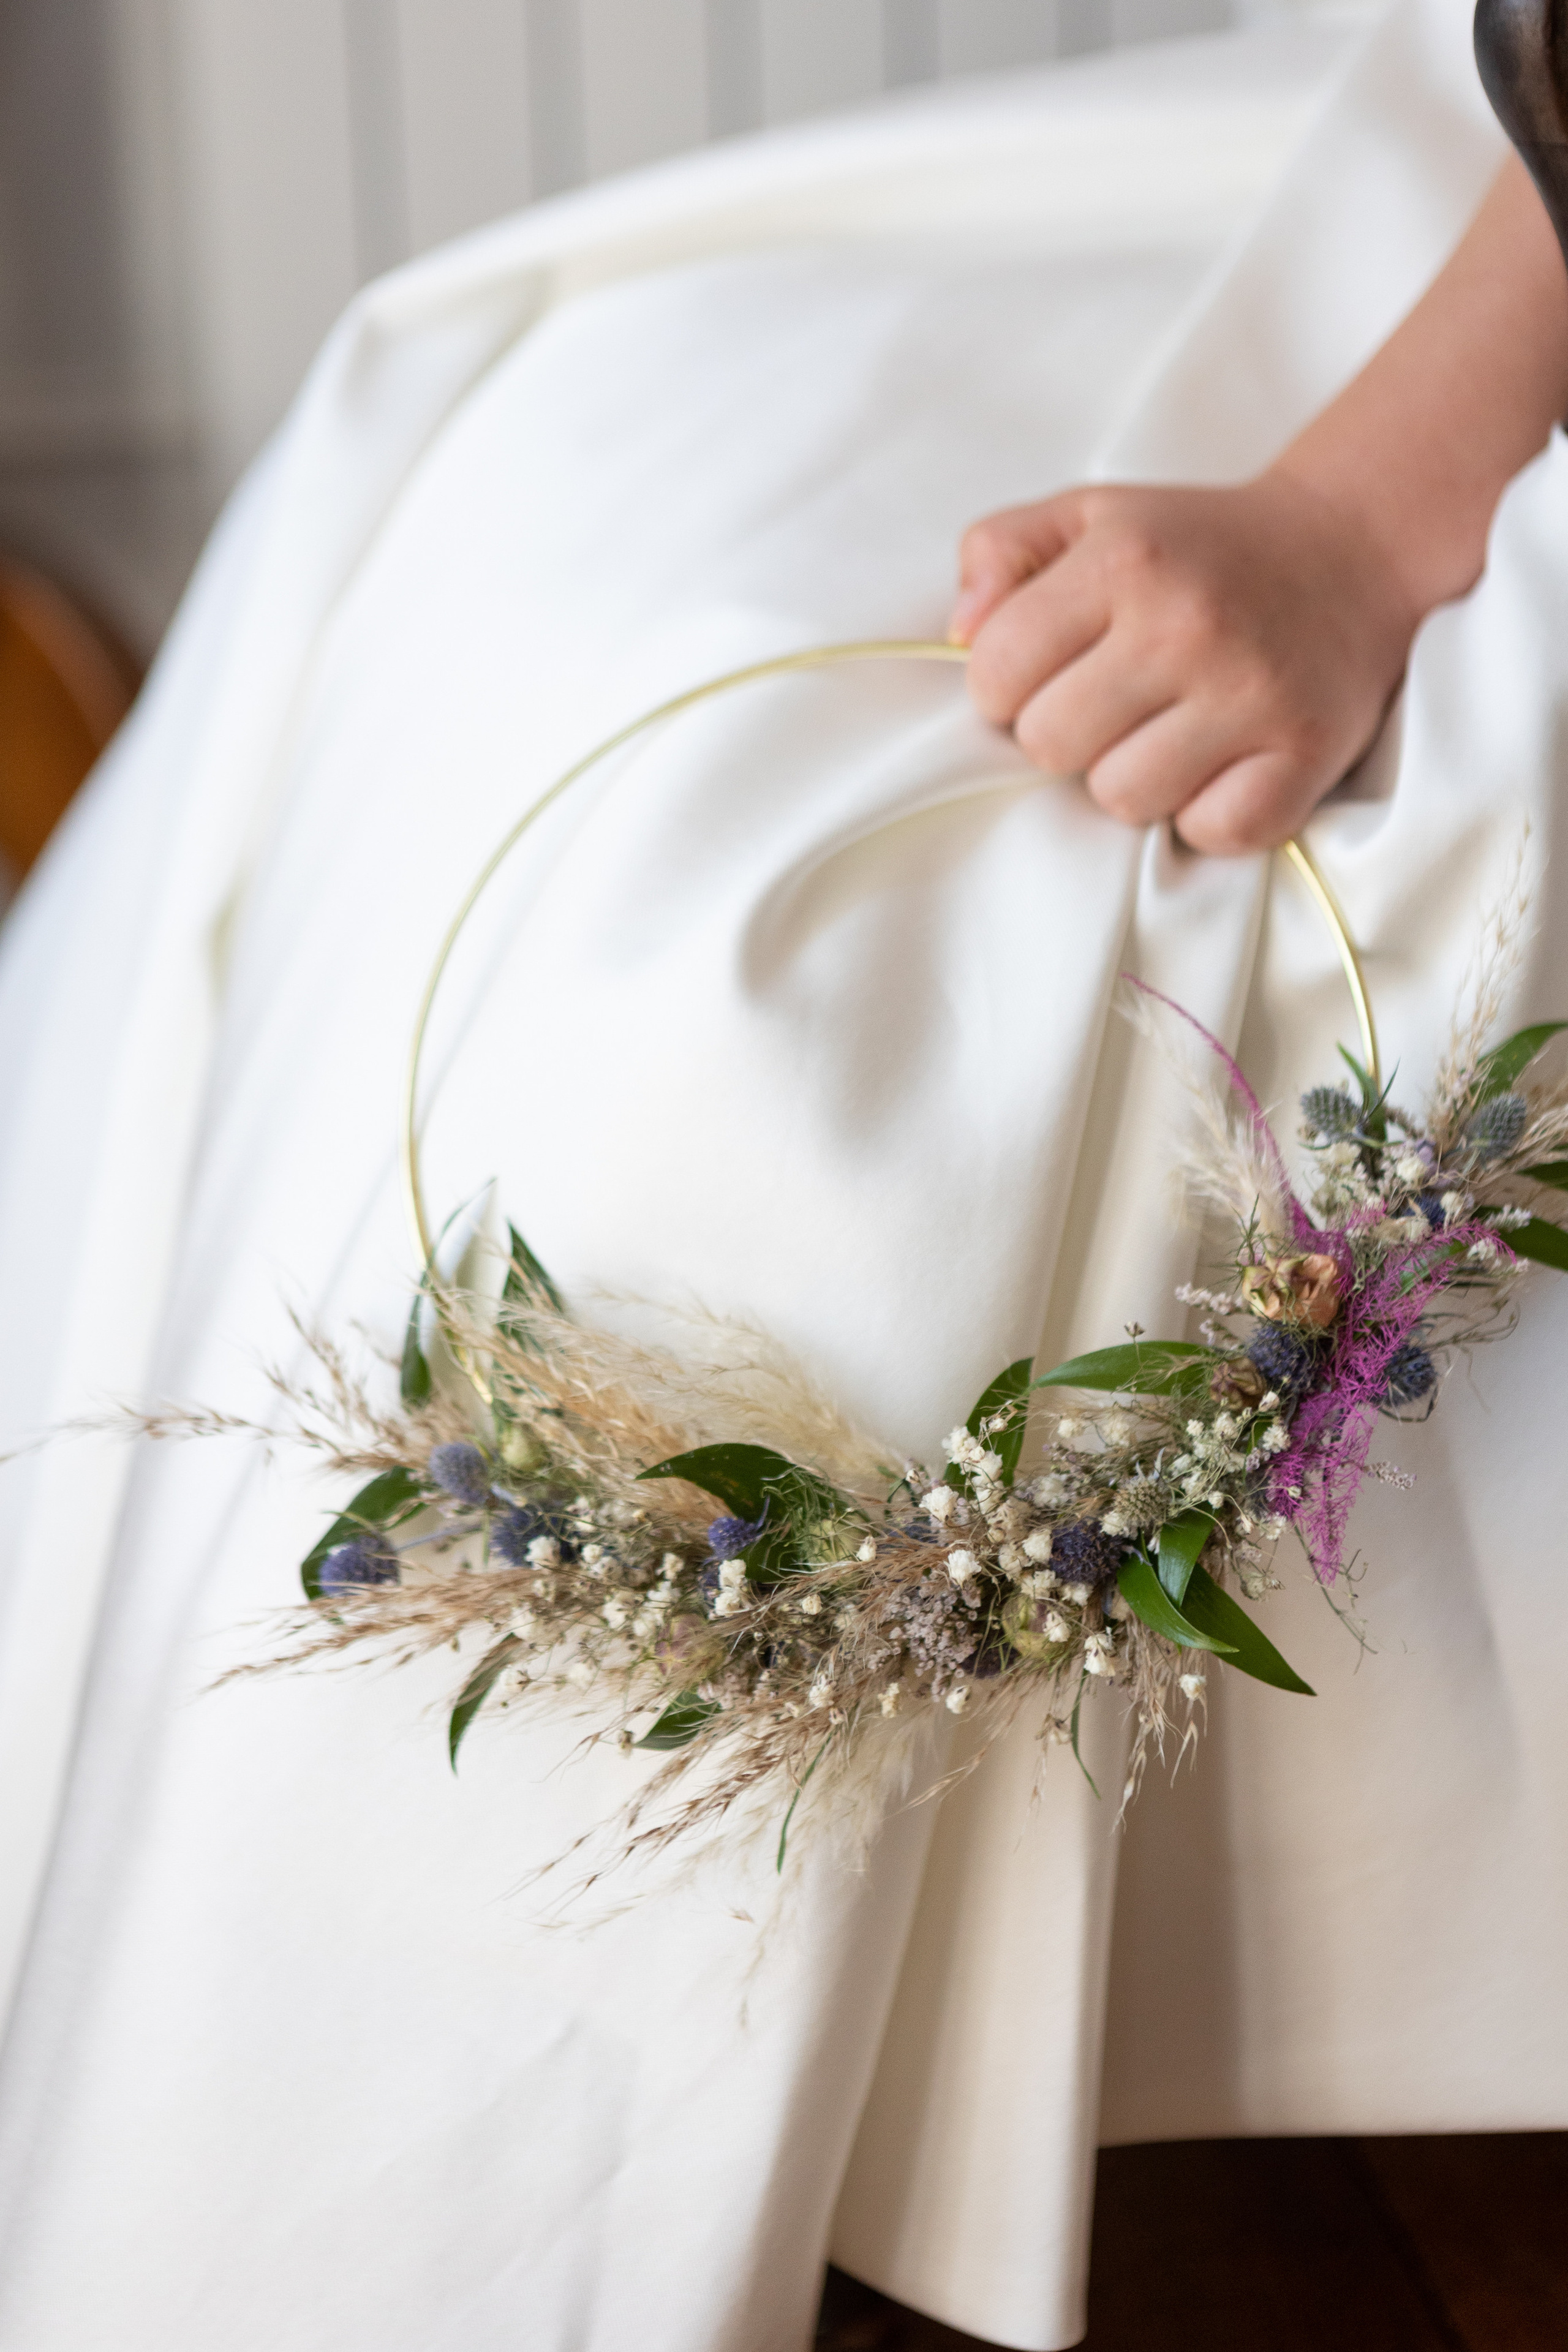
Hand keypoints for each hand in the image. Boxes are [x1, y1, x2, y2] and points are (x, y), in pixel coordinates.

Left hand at [948, 473, 1421, 853]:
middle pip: (1049, 746)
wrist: (1351, 549)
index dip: (1005, 686)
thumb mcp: (1091, 516)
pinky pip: (1211, 831)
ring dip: (1132, 778)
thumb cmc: (1197, 548)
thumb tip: (960, 633)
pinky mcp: (1304, 755)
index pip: (995, 672)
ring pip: (1123, 799)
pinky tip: (1220, 762)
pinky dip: (1207, 813)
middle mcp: (1186, 626)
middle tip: (1112, 704)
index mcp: (1124, 560)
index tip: (1048, 672)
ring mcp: (1251, 695)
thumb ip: (1000, 551)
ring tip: (1167, 730)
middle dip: (1066, 734)